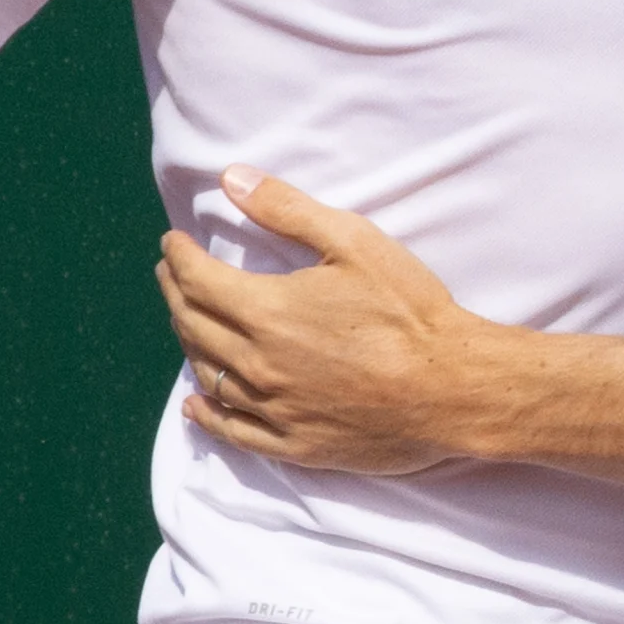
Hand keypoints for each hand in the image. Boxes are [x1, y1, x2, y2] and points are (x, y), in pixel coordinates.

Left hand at [157, 167, 493, 474]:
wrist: (453, 388)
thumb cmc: (411, 312)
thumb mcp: (355, 242)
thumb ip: (288, 209)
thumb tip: (231, 179)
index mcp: (268, 311)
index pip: (197, 280)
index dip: (178, 257)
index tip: (172, 243)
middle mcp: (258, 364)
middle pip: (193, 326)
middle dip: (174, 293)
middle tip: (170, 274)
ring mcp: (274, 409)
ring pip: (207, 376)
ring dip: (188, 343)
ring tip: (186, 321)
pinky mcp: (294, 444)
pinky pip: (233, 431)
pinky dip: (206, 413)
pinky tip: (196, 403)